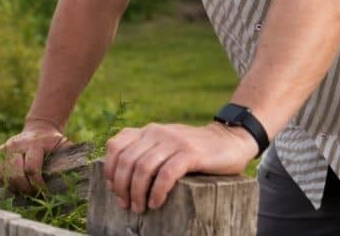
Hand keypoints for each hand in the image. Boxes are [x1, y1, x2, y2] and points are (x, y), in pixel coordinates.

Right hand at [0, 119, 65, 193]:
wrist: (39, 128)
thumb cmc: (54, 142)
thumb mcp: (64, 145)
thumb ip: (68, 159)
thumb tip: (75, 177)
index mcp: (35, 143)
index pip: (31, 168)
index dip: (37, 184)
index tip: (45, 193)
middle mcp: (17, 144)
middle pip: (15, 173)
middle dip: (25, 188)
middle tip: (35, 194)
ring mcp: (6, 147)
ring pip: (5, 173)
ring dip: (16, 186)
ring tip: (27, 191)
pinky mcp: (0, 151)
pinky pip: (0, 172)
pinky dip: (7, 181)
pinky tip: (18, 185)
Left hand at [104, 122, 256, 212]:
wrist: (230, 141)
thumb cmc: (193, 150)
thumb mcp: (165, 145)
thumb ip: (146, 153)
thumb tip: (119, 180)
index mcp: (147, 131)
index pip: (115, 146)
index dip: (109, 169)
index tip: (112, 189)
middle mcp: (157, 132)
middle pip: (127, 160)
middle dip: (121, 186)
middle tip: (126, 204)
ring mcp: (174, 141)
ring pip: (143, 167)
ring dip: (137, 192)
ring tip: (140, 208)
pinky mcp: (191, 153)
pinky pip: (166, 173)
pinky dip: (157, 191)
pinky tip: (156, 202)